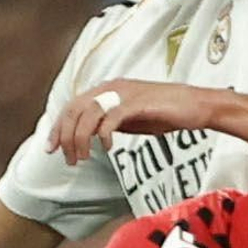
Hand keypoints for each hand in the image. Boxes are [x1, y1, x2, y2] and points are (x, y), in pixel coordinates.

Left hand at [47, 78, 209, 165]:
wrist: (196, 106)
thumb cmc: (166, 112)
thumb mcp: (131, 118)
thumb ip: (110, 121)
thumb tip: (91, 135)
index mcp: (108, 90)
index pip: (72, 106)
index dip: (58, 127)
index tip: (51, 148)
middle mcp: (112, 88)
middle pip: (74, 109)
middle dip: (64, 136)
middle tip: (67, 159)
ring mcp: (124, 94)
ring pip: (88, 114)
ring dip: (80, 138)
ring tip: (83, 158)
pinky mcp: (137, 103)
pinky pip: (110, 118)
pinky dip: (102, 134)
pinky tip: (105, 148)